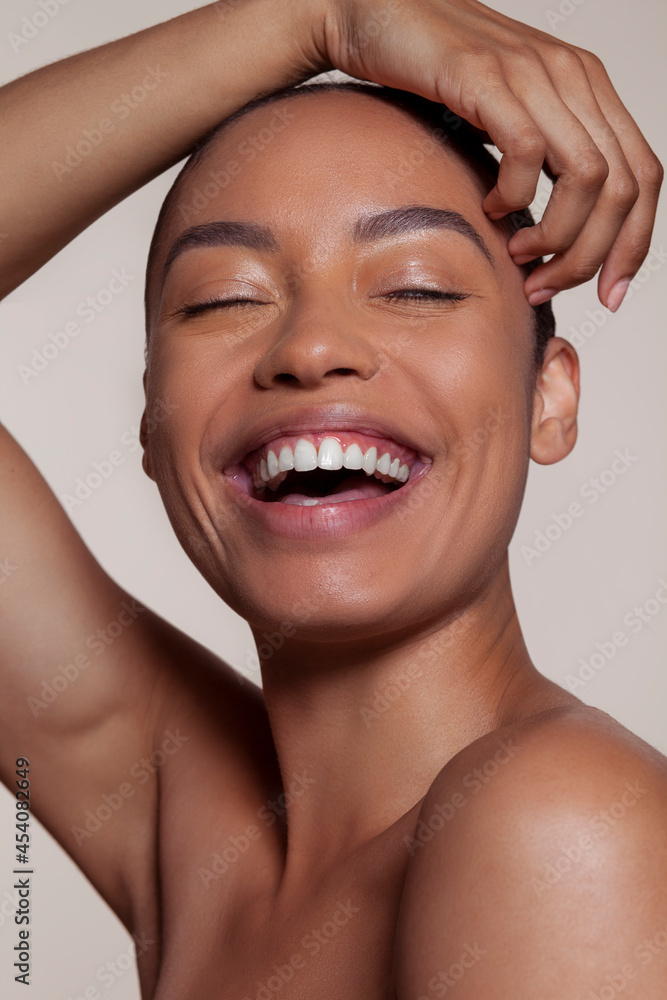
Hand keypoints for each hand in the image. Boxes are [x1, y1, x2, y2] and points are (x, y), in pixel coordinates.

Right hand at [320, 0, 662, 309]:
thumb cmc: (435, 76)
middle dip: (591, 254)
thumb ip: (541, 159)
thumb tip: (555, 235)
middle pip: (624, 187)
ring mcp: (534, 73)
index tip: (606, 293)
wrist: (377, 14)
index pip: (644, 176)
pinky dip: (514, 196)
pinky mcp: (488, 76)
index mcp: (588, 88)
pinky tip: (490, 207)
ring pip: (588, 176)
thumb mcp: (508, 119)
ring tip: (521, 256)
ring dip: (558, 236)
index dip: (633, 244)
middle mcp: (573, 75)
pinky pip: (527, 153)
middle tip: (547, 286)